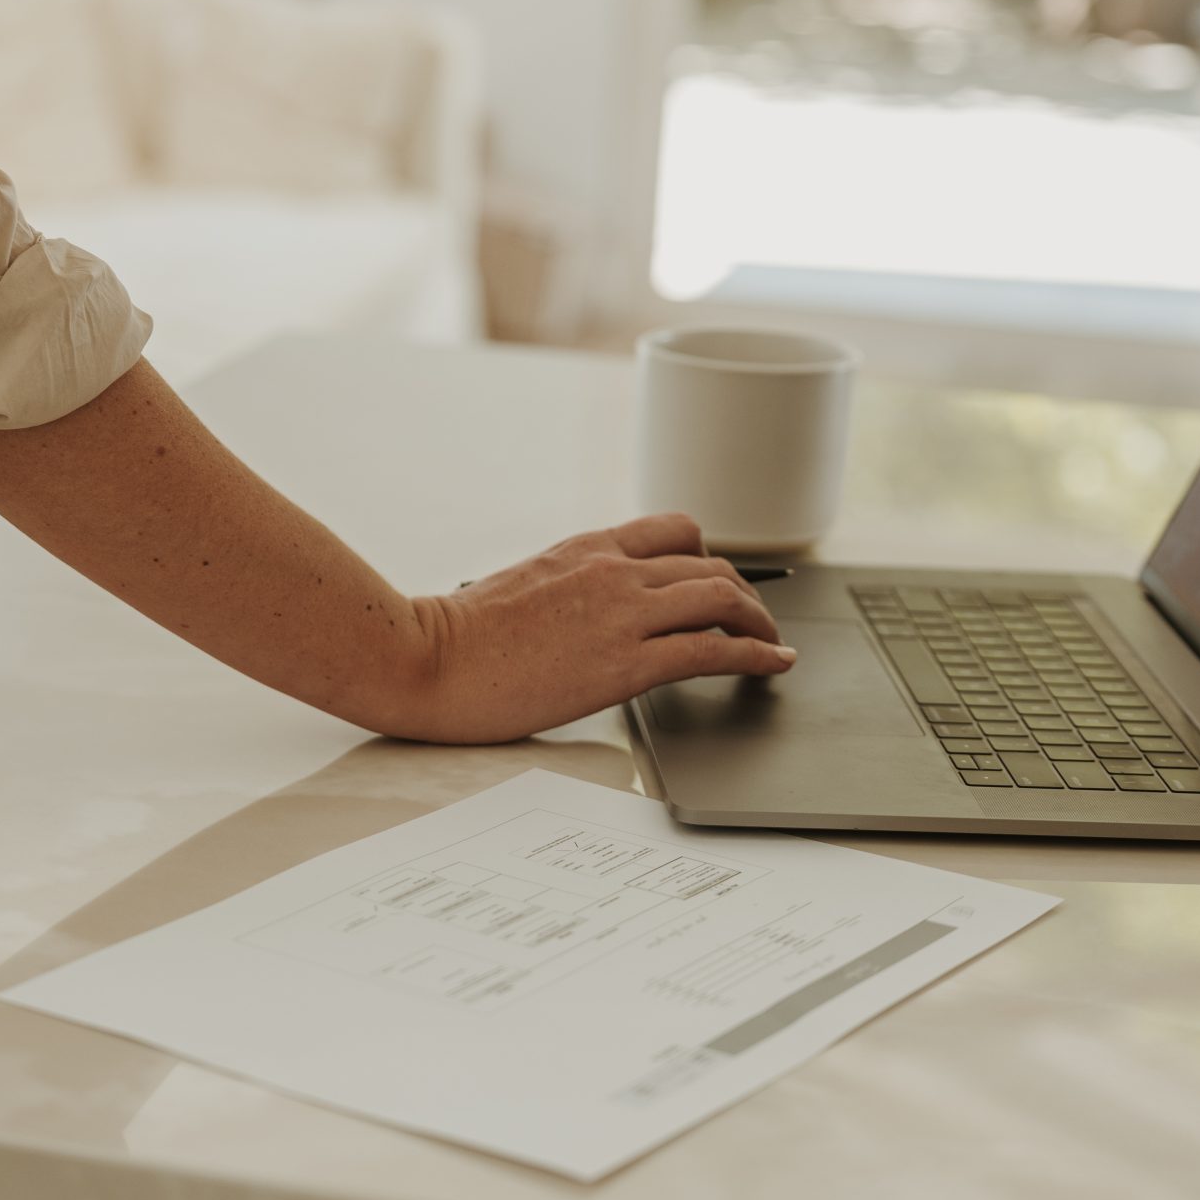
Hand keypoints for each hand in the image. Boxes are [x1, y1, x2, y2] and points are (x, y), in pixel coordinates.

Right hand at [386, 514, 796, 743]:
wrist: (428, 661)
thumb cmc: (459, 637)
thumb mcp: (524, 585)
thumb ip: (569, 586)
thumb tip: (588, 610)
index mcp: (586, 548)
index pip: (674, 533)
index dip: (710, 559)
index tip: (719, 586)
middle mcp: (612, 571)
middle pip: (709, 565)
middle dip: (744, 594)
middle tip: (755, 622)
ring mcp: (621, 614)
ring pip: (721, 598)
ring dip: (758, 623)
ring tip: (771, 645)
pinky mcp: (625, 664)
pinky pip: (711, 650)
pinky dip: (755, 655)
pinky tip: (772, 666)